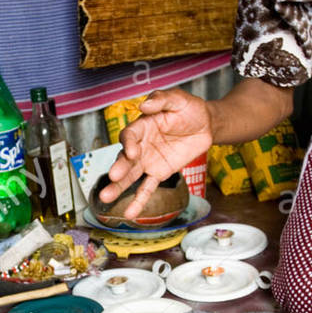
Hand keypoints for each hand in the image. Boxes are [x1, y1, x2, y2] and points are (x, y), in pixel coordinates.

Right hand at [100, 89, 212, 219]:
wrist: (205, 125)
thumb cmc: (188, 109)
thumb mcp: (178, 99)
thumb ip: (161, 100)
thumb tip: (143, 106)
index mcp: (142, 126)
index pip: (129, 135)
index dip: (129, 143)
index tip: (132, 152)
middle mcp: (140, 145)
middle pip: (125, 158)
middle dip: (119, 168)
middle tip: (112, 177)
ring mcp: (148, 161)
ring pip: (131, 176)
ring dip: (119, 187)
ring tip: (106, 198)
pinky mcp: (159, 173)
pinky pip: (147, 188)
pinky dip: (138, 201)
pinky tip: (129, 213)